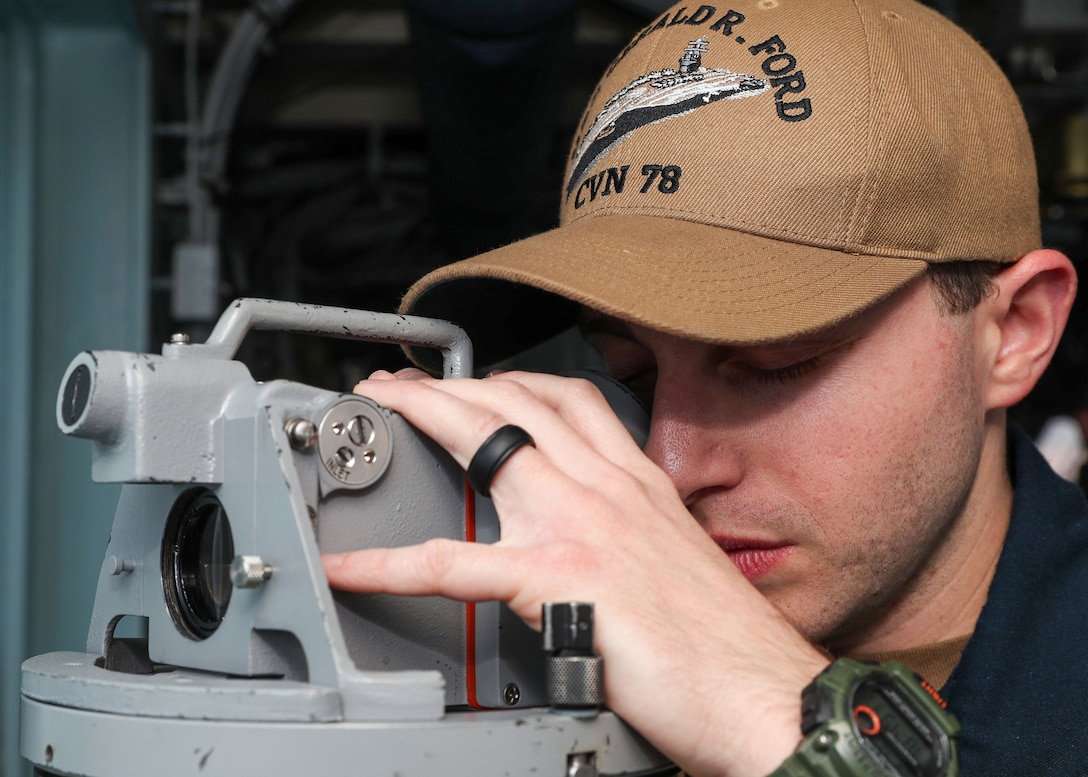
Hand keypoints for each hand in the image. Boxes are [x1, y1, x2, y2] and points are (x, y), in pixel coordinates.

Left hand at [322, 369, 826, 776]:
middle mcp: (609, 487)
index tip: (473, 380)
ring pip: (484, 443)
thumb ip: (633, 531)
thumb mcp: (680, 558)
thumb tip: (600, 538)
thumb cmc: (728, 643)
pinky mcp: (557, 580)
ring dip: (419, 418)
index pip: (566, 400)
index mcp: (638, 482)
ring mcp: (581, 526)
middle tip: (400, 384)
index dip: (508, 380)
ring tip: (376, 414)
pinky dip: (390, 562)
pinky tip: (353, 564)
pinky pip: (452, 564)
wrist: (762, 693)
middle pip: (514, 403)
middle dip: (448, 382)